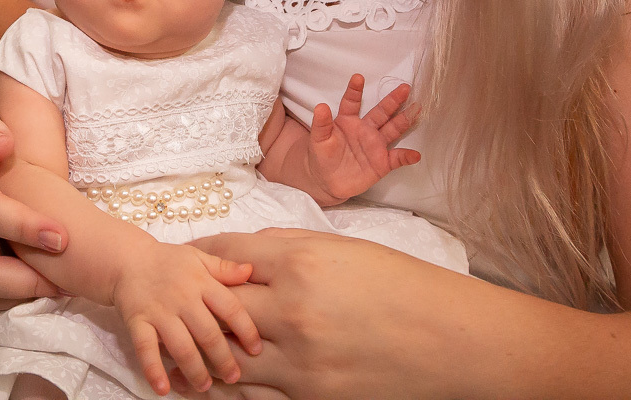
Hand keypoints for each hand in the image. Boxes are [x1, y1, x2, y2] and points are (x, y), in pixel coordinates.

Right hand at [114, 242, 259, 395]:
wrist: (127, 259)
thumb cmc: (167, 261)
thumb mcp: (198, 257)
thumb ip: (224, 267)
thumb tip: (250, 270)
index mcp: (201, 282)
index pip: (230, 308)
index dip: (246, 330)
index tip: (256, 350)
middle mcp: (182, 298)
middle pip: (208, 333)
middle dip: (223, 359)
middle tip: (233, 377)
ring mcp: (159, 311)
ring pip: (181, 346)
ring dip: (195, 370)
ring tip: (205, 387)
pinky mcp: (137, 321)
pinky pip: (145, 349)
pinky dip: (153, 370)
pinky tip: (163, 389)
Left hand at [185, 229, 471, 398]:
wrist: (455, 342)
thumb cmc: (405, 287)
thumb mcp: (346, 249)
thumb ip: (288, 246)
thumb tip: (244, 253)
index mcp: (302, 264)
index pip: (227, 255)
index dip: (201, 254)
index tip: (188, 256)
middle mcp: (293, 312)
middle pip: (217, 307)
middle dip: (193, 302)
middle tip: (175, 300)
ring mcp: (301, 361)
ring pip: (227, 357)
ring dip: (205, 349)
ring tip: (184, 346)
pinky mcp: (312, 397)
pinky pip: (256, 393)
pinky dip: (234, 384)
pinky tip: (221, 377)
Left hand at [307, 74, 419, 203]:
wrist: (327, 182)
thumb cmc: (322, 156)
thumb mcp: (318, 139)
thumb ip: (321, 124)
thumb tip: (320, 106)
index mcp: (348, 121)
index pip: (352, 102)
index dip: (355, 90)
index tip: (357, 77)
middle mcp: (365, 130)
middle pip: (381, 112)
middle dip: (393, 100)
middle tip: (404, 88)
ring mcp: (375, 145)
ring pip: (393, 129)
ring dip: (405, 120)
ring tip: (417, 109)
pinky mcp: (382, 163)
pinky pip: (397, 158)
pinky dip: (407, 156)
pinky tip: (415, 154)